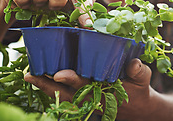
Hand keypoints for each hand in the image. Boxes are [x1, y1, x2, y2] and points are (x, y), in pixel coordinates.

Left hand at [24, 59, 155, 118]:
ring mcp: (85, 98)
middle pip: (66, 92)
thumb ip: (139, 71)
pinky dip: (51, 87)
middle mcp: (91, 97)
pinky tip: (40, 77)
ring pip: (61, 94)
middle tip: (31, 75)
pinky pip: (64, 93)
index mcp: (104, 91)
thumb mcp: (143, 79)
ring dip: (45, 86)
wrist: (136, 107)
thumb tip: (134, 64)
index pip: (86, 85)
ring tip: (29, 75)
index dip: (73, 80)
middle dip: (48, 85)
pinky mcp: (82, 97)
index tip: (60, 74)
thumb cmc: (139, 89)